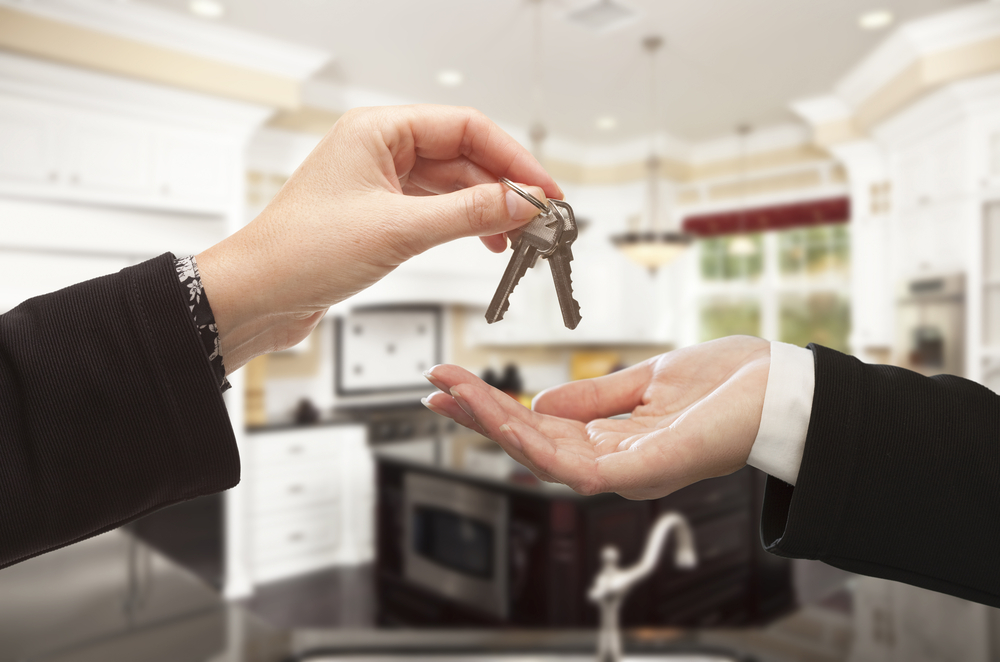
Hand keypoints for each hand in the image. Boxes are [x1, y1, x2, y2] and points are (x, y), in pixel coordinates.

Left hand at [195, 105, 560, 371]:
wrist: (256, 296)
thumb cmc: (300, 252)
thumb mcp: (398, 230)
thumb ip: (468, 214)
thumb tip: (521, 203)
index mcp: (378, 131)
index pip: (466, 128)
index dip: (512, 158)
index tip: (543, 188)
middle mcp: (381, 150)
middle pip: (463, 156)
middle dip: (504, 186)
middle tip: (539, 217)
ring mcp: (380, 183)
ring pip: (452, 186)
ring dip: (487, 208)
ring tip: (518, 235)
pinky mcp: (380, 215)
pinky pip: (436, 210)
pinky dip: (464, 224)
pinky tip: (486, 241)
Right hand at [423, 336, 770, 499]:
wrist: (786, 386)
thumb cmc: (730, 383)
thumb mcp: (648, 379)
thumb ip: (596, 395)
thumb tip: (542, 405)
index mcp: (614, 439)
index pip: (539, 428)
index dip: (494, 408)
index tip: (454, 381)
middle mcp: (615, 462)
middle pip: (531, 444)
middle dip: (480, 416)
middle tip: (436, 385)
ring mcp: (628, 471)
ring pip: (542, 457)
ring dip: (495, 426)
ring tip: (454, 394)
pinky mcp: (644, 472)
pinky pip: (576, 466)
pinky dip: (535, 443)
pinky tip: (505, 419)